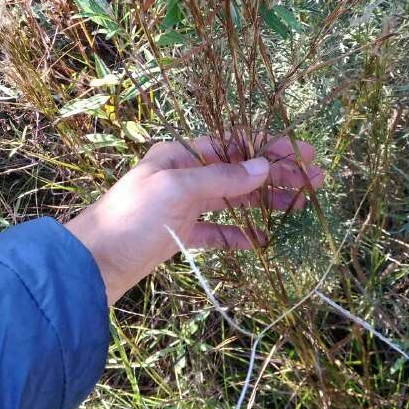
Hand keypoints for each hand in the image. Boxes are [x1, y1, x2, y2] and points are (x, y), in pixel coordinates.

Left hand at [65, 135, 323, 304]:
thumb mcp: (177, 191)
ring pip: (232, 200)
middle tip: (315, 181)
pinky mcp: (178, 233)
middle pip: (239, 171)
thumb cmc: (131, 218)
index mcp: (181, 155)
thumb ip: (221, 178)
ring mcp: (182, 205)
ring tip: (299, 206)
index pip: (235, 145)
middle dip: (276, 175)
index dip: (270, 147)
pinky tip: (261, 240)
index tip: (303, 152)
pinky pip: (216, 230)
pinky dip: (238, 234)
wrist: (92, 263)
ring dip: (264, 203)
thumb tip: (263, 165)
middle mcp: (184, 175)